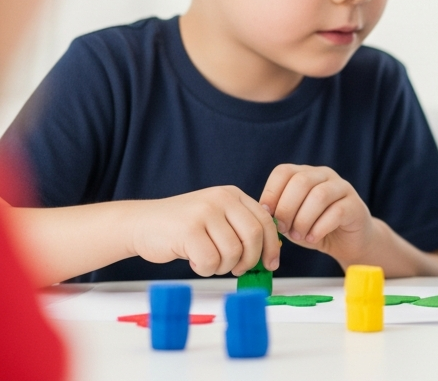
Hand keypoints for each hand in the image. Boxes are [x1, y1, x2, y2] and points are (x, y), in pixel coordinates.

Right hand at [129, 186, 279, 276]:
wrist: (140, 223)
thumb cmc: (181, 227)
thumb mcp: (216, 217)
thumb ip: (239, 227)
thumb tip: (269, 253)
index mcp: (232, 195)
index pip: (264, 221)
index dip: (271, 246)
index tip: (270, 264)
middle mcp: (221, 199)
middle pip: (253, 237)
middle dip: (249, 260)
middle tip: (237, 269)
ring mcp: (204, 213)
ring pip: (233, 252)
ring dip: (222, 266)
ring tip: (207, 261)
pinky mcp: (188, 230)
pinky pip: (210, 261)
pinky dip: (204, 269)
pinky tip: (193, 261)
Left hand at [260, 164, 372, 264]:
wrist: (346, 242)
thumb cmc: (314, 228)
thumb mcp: (291, 220)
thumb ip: (278, 214)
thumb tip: (263, 214)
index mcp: (305, 174)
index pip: (284, 171)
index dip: (271, 192)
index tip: (267, 215)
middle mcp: (324, 175)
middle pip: (301, 181)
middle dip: (287, 208)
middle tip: (283, 229)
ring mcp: (342, 188)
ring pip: (319, 195)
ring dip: (303, 220)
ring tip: (299, 236)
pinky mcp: (355, 205)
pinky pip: (336, 212)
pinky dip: (319, 228)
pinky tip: (313, 238)